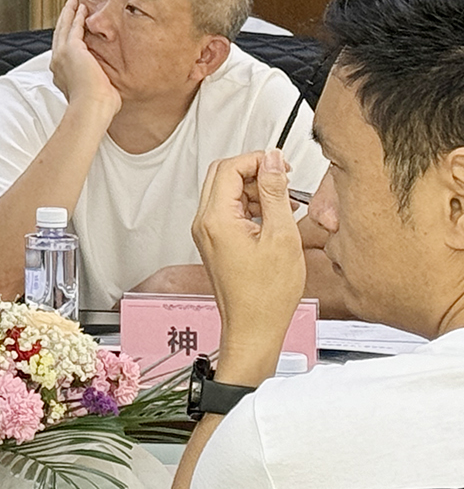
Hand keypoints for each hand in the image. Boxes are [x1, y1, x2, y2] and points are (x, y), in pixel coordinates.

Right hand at [49, 0, 121, 118]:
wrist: (91, 107)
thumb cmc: (96, 107)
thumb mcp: (95, 92)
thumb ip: (97, 84)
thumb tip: (108, 86)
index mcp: (62, 73)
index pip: (63, 49)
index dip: (67, 35)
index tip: (71, 27)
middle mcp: (57, 62)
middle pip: (59, 34)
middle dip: (65, 19)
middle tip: (70, 6)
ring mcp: (62, 55)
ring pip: (63, 27)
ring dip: (69, 12)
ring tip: (74, 0)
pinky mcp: (70, 49)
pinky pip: (72, 27)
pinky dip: (76, 15)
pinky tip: (81, 6)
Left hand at [192, 148, 305, 378]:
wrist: (254, 328)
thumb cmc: (266, 296)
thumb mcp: (281, 236)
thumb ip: (275, 193)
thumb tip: (272, 161)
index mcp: (216, 219)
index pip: (228, 167)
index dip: (256, 160)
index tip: (280, 165)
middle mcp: (204, 224)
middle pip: (222, 176)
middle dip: (255, 173)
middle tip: (283, 181)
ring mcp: (207, 234)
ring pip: (226, 193)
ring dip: (255, 191)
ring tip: (284, 206)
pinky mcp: (214, 243)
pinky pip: (229, 212)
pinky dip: (251, 208)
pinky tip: (274, 220)